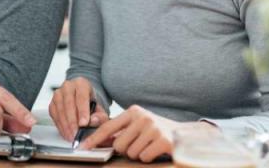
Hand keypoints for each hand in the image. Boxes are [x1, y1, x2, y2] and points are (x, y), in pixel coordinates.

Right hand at [48, 77, 108, 140]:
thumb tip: (94, 120)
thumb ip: (100, 116)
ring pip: (60, 110)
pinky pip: (54, 116)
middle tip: (77, 134)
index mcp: (81, 83)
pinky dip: (60, 126)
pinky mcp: (52, 104)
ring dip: (66, 126)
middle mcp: (68, 86)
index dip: (82, 111)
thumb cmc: (91, 105)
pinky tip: (66, 134)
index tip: (84, 124)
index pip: (81, 96)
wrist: (82, 102)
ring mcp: (58, 94)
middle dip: (73, 121)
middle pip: (69, 104)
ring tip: (72, 136)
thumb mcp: (100, 109)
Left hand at [78, 105, 218, 162]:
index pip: (108, 127)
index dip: (94, 139)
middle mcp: (143, 117)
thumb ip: (120, 130)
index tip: (83, 148)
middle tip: (139, 144)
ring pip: (131, 153)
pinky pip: (144, 157)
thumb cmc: (157, 130)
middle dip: (127, 150)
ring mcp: (153, 128)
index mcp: (134, 111)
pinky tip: (156, 150)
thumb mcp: (138, 124)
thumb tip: (99, 140)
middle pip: (119, 145)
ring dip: (139, 154)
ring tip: (149, 145)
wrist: (185, 134)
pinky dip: (148, 157)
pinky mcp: (163, 141)